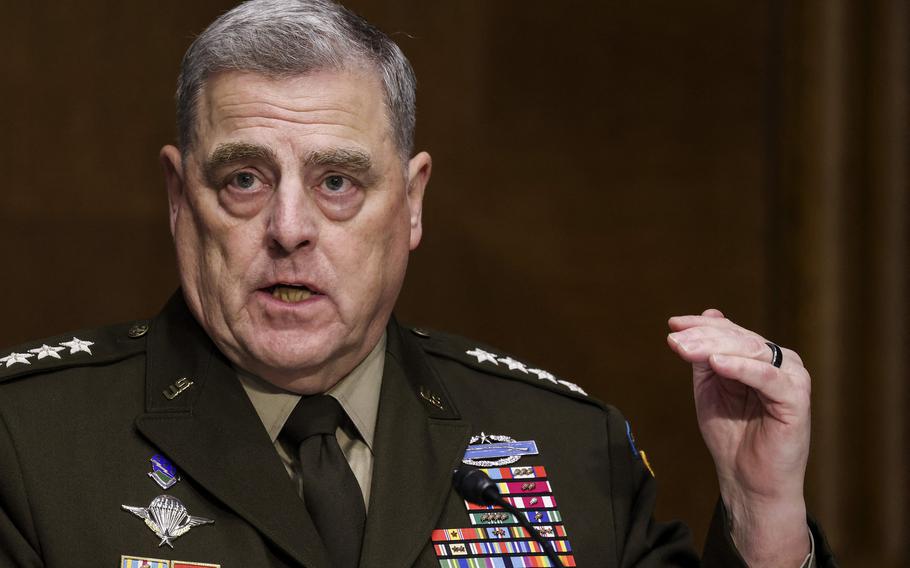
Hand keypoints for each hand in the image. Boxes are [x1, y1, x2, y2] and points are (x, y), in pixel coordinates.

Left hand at [667, 309, 810, 566]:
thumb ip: (705, 356)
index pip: (730, 331)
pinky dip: (741, 368)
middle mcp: (780, 362)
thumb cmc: (731, 437)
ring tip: (685, 349)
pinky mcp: (796, 399)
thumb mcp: (710, 389)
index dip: (700, 325)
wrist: (747, 481)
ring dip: (714, 348)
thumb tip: (705, 315)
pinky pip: (767, 377)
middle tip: (674, 340)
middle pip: (738, 339)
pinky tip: (715, 364)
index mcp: (760, 358)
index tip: (672, 323)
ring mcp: (791, 378)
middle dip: (702, 337)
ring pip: (750, 351)